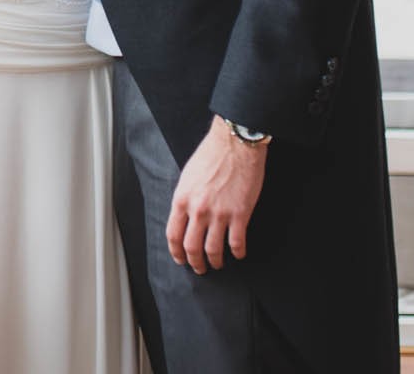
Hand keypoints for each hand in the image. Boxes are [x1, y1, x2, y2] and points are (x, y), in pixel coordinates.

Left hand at [166, 118, 267, 273]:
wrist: (234, 144)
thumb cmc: (211, 155)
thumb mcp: (187, 177)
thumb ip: (185, 199)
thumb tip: (184, 217)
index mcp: (182, 199)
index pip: (173, 234)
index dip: (176, 252)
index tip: (180, 259)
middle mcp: (198, 210)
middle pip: (192, 247)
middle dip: (195, 262)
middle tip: (199, 268)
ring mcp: (219, 214)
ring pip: (214, 249)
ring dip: (215, 261)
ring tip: (218, 264)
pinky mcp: (240, 214)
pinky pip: (237, 242)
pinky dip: (238, 252)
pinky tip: (239, 254)